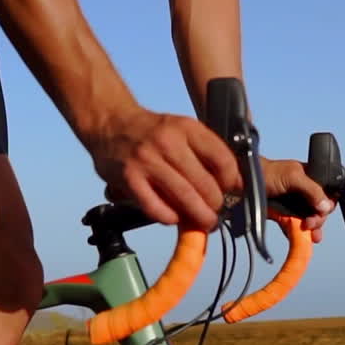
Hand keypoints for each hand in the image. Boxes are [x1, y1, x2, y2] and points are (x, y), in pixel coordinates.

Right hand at [85, 107, 239, 229]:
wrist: (110, 122)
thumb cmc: (151, 131)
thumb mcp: (181, 128)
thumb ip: (205, 151)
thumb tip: (234, 183)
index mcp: (186, 127)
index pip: (222, 159)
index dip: (232, 181)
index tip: (231, 191)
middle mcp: (168, 142)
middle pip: (205, 184)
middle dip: (215, 205)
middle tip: (215, 213)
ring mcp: (147, 161)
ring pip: (185, 198)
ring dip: (199, 216)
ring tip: (203, 222)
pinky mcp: (130, 179)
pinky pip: (157, 208)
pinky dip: (170, 218)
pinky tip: (174, 217)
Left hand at [261, 157, 334, 241]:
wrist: (242, 182)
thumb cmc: (267, 173)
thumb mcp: (293, 178)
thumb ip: (312, 190)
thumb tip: (327, 207)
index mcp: (310, 178)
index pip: (328, 193)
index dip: (328, 204)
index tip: (323, 212)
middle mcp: (304, 191)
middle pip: (320, 209)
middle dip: (319, 219)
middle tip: (311, 224)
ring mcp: (294, 204)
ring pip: (309, 220)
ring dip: (313, 229)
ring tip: (311, 236)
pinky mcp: (284, 215)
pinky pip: (295, 226)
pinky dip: (299, 234)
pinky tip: (303, 240)